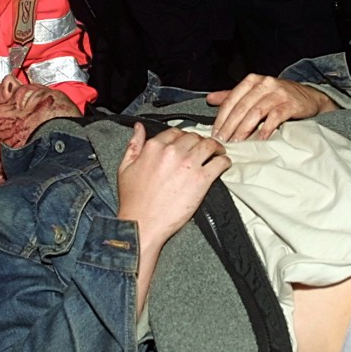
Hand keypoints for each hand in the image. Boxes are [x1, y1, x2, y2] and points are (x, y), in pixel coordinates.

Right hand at [117, 123, 230, 244]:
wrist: (142, 223)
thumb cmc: (133, 200)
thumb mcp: (125, 167)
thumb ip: (134, 144)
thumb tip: (139, 127)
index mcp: (154, 147)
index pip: (175, 132)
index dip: (183, 137)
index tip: (188, 143)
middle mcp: (172, 151)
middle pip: (193, 137)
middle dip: (199, 141)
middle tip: (204, 149)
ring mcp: (188, 164)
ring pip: (209, 145)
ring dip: (216, 147)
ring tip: (218, 153)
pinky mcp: (202, 179)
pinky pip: (219, 163)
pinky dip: (224, 161)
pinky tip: (223, 164)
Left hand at [207, 74, 337, 141]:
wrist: (308, 97)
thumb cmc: (278, 97)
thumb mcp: (254, 93)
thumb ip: (232, 96)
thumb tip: (209, 99)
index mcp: (252, 81)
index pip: (231, 99)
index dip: (221, 117)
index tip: (215, 133)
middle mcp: (264, 83)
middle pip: (242, 107)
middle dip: (230, 126)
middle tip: (223, 141)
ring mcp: (278, 93)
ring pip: (255, 112)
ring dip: (244, 129)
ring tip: (237, 142)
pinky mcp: (290, 103)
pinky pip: (274, 117)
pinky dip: (265, 129)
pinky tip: (259, 139)